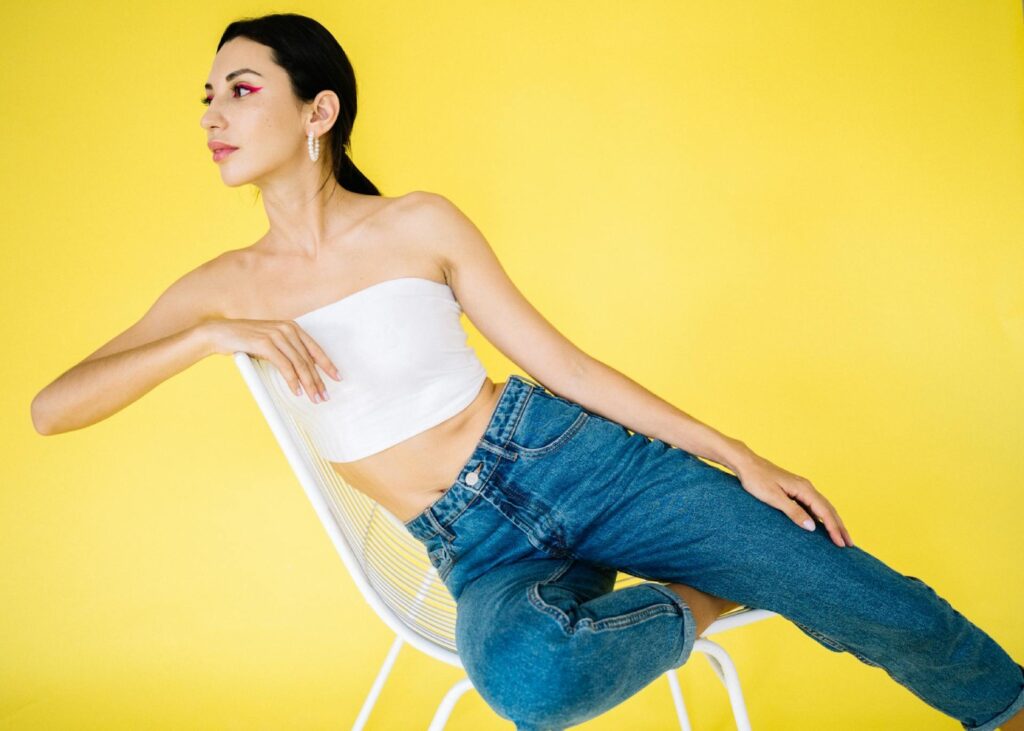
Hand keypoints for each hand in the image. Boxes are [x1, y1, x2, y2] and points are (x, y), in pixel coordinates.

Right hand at [202, 318, 341, 402]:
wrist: (220, 333)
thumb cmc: (245, 340)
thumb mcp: (271, 344)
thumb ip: (287, 352)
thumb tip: (302, 371)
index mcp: (292, 328)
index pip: (315, 349)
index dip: (328, 364)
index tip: (337, 377)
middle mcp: (287, 329)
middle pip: (309, 359)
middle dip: (318, 380)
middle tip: (324, 396)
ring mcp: (276, 335)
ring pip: (299, 364)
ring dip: (308, 383)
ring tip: (313, 397)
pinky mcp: (265, 343)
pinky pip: (285, 365)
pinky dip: (292, 380)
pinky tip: (296, 390)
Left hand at [733, 452, 853, 547]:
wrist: (746, 463)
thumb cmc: (757, 480)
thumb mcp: (774, 498)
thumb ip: (793, 512)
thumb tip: (813, 527)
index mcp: (804, 489)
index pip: (825, 512)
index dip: (834, 529)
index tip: (842, 544)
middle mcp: (806, 487)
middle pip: (829, 509)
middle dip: (840, 527)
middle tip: (849, 544)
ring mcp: (801, 487)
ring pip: (823, 506)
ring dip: (833, 521)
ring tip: (841, 536)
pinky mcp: (795, 489)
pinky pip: (814, 505)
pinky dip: (822, 516)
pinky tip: (822, 524)